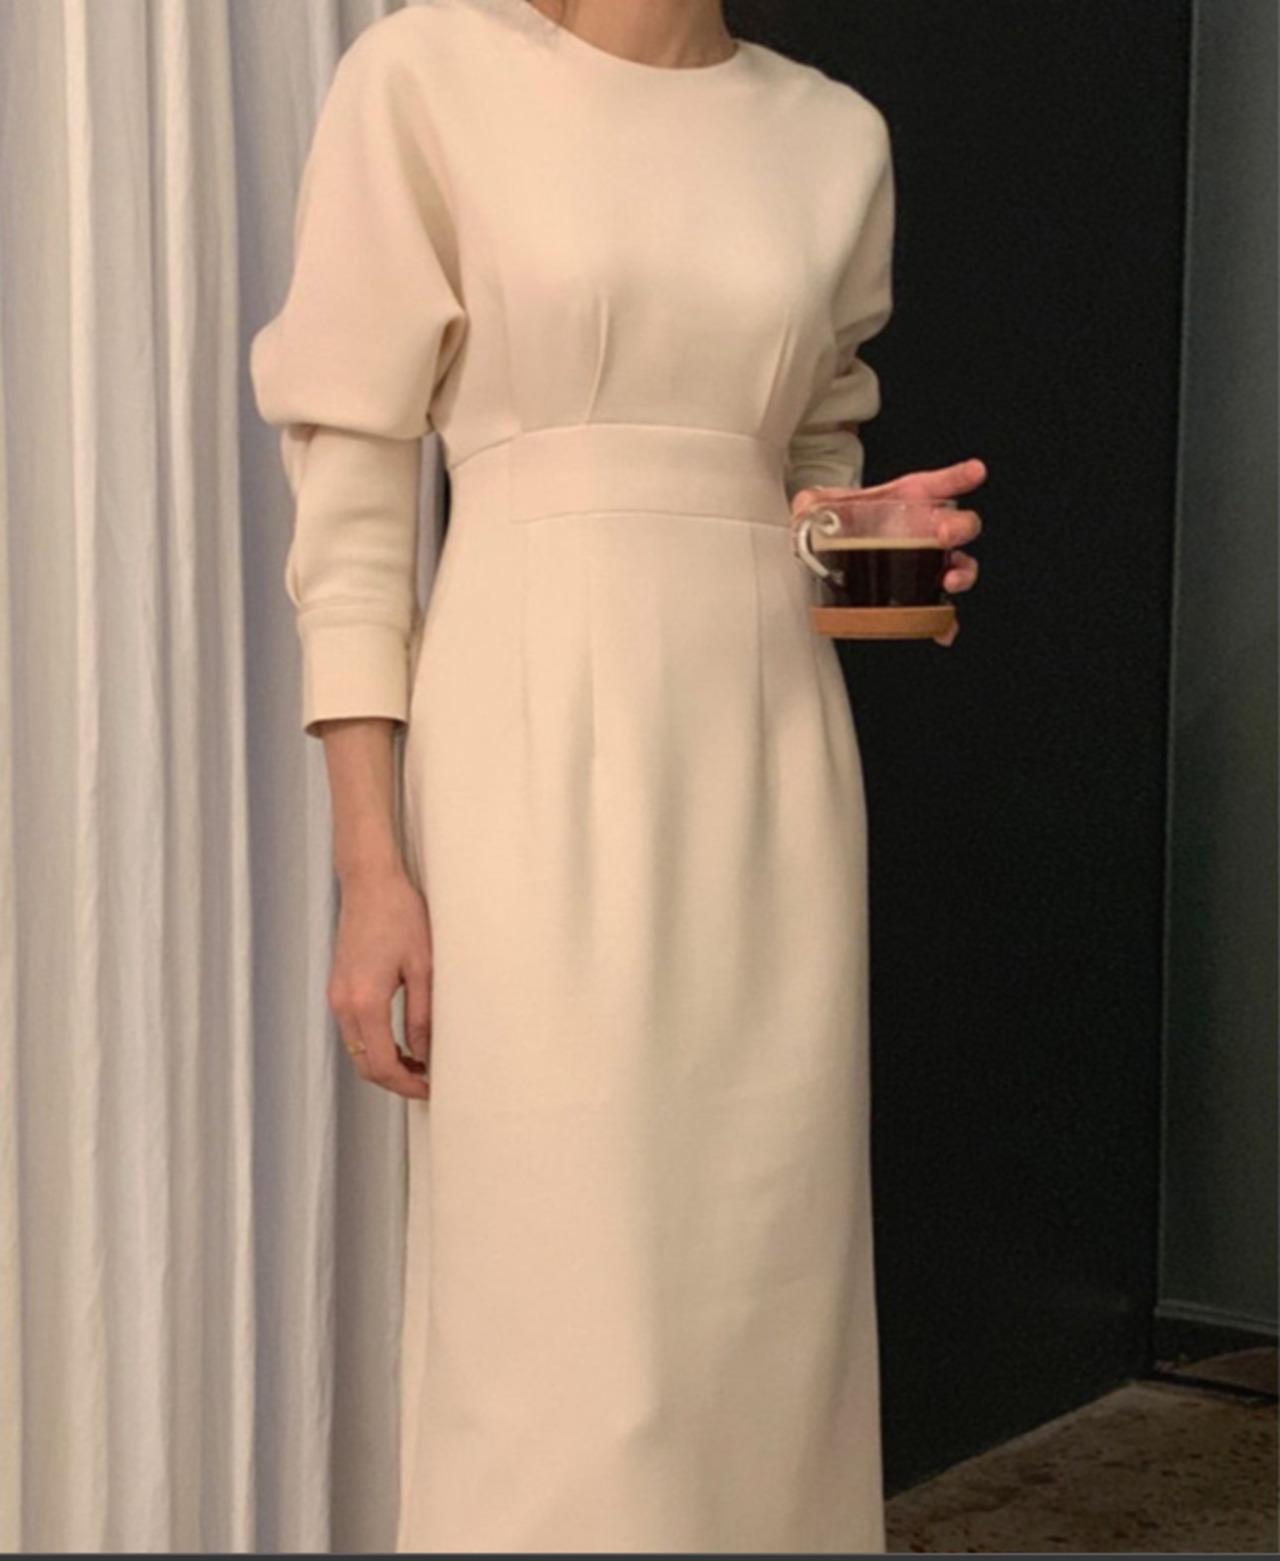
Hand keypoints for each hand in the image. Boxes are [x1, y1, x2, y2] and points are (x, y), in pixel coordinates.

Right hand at [327, 864, 433, 1099]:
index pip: (381, 1064)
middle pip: (365, 1064)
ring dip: (385, 1063)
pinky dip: (374, 1045)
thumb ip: (423, 1015)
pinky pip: (354, 1031)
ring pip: (357, 1051)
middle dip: (395, 1080)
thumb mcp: (423, 967)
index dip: (406, 1085)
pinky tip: (400, 1040)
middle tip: (428, 1081)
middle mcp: (343, 1004)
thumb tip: (425, 1052)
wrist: (370, 882)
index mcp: (365, 1001)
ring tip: (420, 1062)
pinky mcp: (338, 988)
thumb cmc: (399, 914)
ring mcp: (336, 996)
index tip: (430, 1088)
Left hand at [791, 458, 985, 645]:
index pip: (940, 484)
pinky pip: (940, 608)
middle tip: (946, 535)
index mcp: (908, 501)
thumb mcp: (820, 506)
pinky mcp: (919, 590)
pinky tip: (944, 630)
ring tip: (951, 583)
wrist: (831, 546)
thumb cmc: (837, 519)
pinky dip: (945, 621)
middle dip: (961, 529)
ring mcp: (926, 560)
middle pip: (960, 526)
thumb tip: (804, 510)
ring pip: (959, 566)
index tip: (976, 472)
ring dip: (962, 574)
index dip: (959, 477)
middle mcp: (924, 529)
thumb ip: (811, 504)